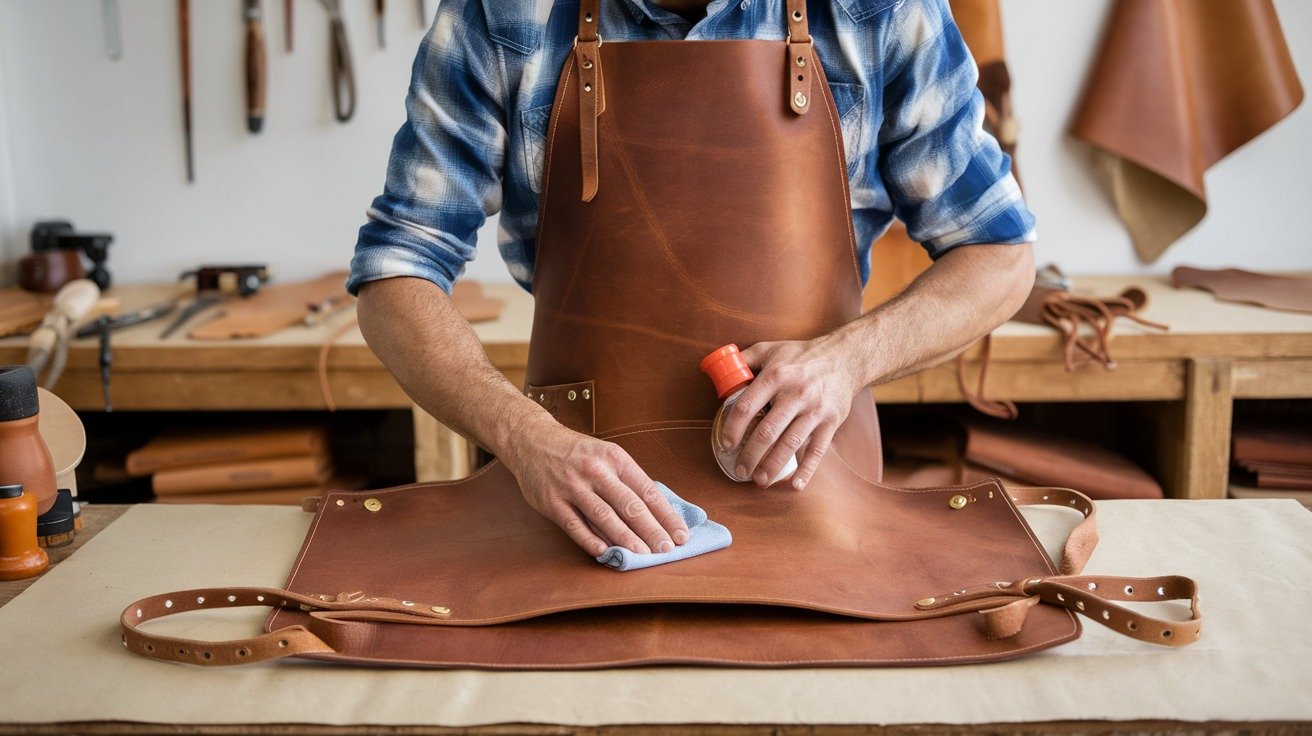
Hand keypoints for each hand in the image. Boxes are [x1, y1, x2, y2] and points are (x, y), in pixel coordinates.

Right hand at [503, 419, 689, 556]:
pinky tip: (606, 552)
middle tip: (668, 549)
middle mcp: (596, 470)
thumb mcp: (606, 455)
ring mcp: (572, 486)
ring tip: (643, 555)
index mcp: (615, 458)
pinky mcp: (552, 501)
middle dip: (651, 530)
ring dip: (626, 538)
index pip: (647, 490)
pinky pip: (574, 524)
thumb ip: (627, 482)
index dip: (666, 515)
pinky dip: (590, 540)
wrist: (532, 440)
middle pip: (629, 505)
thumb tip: (656, 515)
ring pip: (604, 516)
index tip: (681, 534)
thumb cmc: (577, 453)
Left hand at [720, 335, 864, 489]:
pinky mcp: (831, 421)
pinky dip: (807, 469)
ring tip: (760, 480)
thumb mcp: (771, 349)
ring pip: (790, 443)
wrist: (845, 358)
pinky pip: (818, 449)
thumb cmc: (802, 356)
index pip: (747, 407)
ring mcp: (814, 409)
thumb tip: (719, 372)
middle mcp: (795, 393)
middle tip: (740, 470)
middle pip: (767, 431)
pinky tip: (795, 484)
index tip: (727, 444)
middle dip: (750, 455)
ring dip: (773, 465)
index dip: (733, 428)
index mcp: (776, 375)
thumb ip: (744, 360)